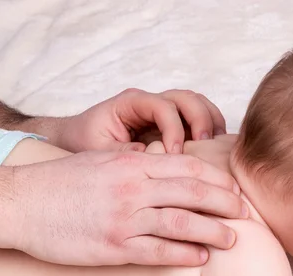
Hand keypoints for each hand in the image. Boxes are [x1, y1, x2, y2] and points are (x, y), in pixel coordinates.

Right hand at [11, 151, 247, 266]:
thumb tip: (167, 165)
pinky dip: (184, 253)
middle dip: (225, 203)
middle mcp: (133, 188)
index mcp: (132, 163)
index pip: (188, 167)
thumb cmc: (63, 180)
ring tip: (233, 239)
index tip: (235, 187)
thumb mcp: (103, 160)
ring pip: (181, 222)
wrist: (21, 203)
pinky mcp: (114, 247)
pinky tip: (202, 257)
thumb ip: (137, 163)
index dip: (217, 179)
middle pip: (193, 193)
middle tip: (246, 212)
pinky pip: (158, 251)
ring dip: (212, 231)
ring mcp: (124, 219)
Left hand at [56, 88, 226, 153]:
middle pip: (186, 98)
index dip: (174, 129)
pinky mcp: (172, 124)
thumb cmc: (85, 142)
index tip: (175, 155)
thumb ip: (126, 154)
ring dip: (210, 122)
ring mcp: (164, 111)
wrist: (77, 139)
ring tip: (215, 146)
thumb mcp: (98, 151)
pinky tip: (212, 151)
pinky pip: (198, 118)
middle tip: (205, 145)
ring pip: (197, 104)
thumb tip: (154, 160)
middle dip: (200, 120)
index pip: (163, 107)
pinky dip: (210, 129)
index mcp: (131, 103)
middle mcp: (150, 103)